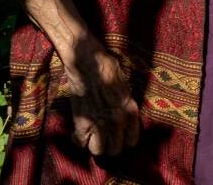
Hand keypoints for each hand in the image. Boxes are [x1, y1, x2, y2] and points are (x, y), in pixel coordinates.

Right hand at [63, 38, 139, 156]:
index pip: (132, 141)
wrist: (88, 62)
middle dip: (111, 145)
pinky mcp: (81, 123)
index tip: (120, 137)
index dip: (125, 140)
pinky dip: (80, 140)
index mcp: (130, 110)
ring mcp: (99, 124)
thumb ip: (126, 105)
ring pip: (99, 151)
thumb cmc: (108, 68)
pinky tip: (81, 132)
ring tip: (94, 136)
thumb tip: (125, 118)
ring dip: (96, 145)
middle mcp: (117, 120)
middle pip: (115, 150)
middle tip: (106, 138)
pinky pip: (81, 144)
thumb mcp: (125, 86)